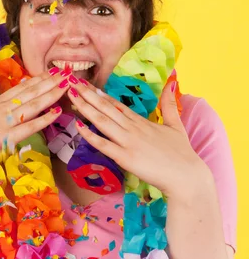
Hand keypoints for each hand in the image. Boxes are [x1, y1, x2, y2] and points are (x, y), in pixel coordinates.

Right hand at [0, 69, 70, 170]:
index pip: (21, 87)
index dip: (37, 79)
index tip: (51, 72)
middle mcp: (3, 109)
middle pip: (31, 92)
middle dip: (50, 82)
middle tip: (67, 73)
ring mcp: (5, 122)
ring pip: (34, 105)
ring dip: (52, 94)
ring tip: (66, 85)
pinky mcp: (6, 138)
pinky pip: (30, 127)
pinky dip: (44, 119)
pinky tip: (57, 112)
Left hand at [67, 79, 206, 195]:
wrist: (186, 176)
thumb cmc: (182, 153)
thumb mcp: (176, 124)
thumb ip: (169, 104)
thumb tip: (171, 83)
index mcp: (141, 121)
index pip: (116, 104)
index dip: (99, 94)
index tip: (86, 84)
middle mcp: (132, 128)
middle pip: (106, 108)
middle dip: (87, 94)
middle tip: (72, 82)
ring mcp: (128, 142)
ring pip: (102, 121)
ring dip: (85, 107)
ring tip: (71, 95)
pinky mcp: (125, 158)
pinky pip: (103, 145)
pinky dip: (89, 135)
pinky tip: (77, 125)